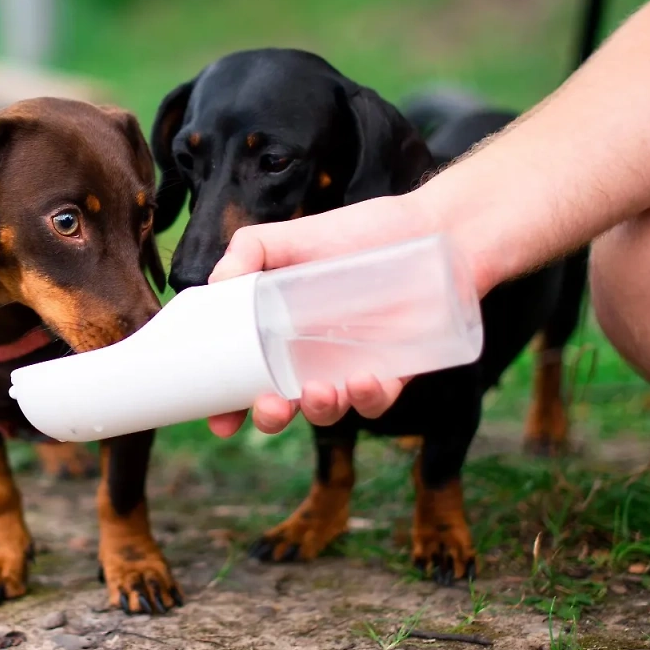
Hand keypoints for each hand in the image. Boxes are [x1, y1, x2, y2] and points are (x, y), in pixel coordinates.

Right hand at [207, 194, 437, 436]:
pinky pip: (377, 400)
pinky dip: (367, 399)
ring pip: (328, 410)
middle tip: (270, 408)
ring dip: (319, 411)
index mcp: (279, 332)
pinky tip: (360, 379)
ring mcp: (351, 367)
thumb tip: (216, 282)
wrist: (434, 228)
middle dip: (271, 418)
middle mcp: (311, 357)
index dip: (228, 406)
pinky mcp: (394, 371)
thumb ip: (249, 250)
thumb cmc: (361, 232)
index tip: (221, 422)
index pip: (245, 378)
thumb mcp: (293, 235)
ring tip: (317, 392)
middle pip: (283, 405)